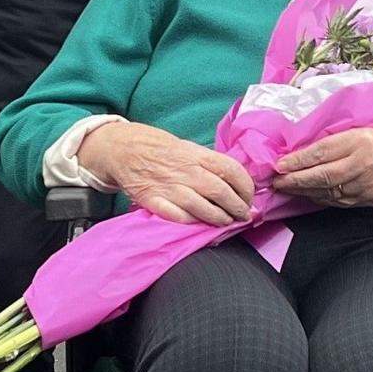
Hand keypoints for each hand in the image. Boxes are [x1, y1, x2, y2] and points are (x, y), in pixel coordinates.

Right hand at [81, 122, 255, 226]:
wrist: (122, 149)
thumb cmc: (158, 148)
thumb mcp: (187, 147)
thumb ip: (207, 163)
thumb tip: (233, 180)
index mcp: (197, 155)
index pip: (231, 170)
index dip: (246, 187)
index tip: (250, 197)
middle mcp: (186, 171)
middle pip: (221, 192)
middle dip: (238, 208)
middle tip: (243, 215)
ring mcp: (169, 187)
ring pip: (202, 208)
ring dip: (219, 219)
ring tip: (226, 222)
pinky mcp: (153, 200)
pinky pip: (178, 216)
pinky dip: (192, 222)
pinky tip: (200, 224)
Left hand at [273, 127, 372, 208]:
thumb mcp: (360, 129)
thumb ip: (334, 139)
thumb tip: (300, 150)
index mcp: (361, 141)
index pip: (322, 152)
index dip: (298, 160)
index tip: (280, 164)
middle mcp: (364, 165)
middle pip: (322, 176)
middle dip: (295, 181)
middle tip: (276, 182)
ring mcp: (368, 186)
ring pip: (329, 192)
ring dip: (305, 191)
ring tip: (288, 188)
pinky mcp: (371, 199)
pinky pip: (340, 201)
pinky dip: (321, 198)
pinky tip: (309, 194)